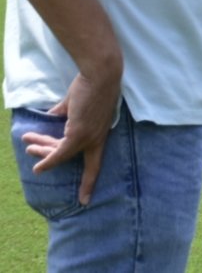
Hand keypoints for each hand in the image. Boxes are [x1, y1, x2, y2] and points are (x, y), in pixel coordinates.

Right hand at [21, 69, 121, 204]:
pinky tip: (38, 165)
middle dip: (49, 154)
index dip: (89, 181)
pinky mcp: (79, 134)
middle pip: (72, 156)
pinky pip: (60, 152)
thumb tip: (50, 117)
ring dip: (43, 148)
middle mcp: (97, 138)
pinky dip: (48, 158)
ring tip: (28, 143)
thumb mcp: (76, 103)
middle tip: (31, 149)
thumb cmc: (90, 84)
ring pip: (62, 152)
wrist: (99, 74)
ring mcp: (89, 138)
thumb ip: (64, 113)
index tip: (85, 200)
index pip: (96, 162)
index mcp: (100, 132)